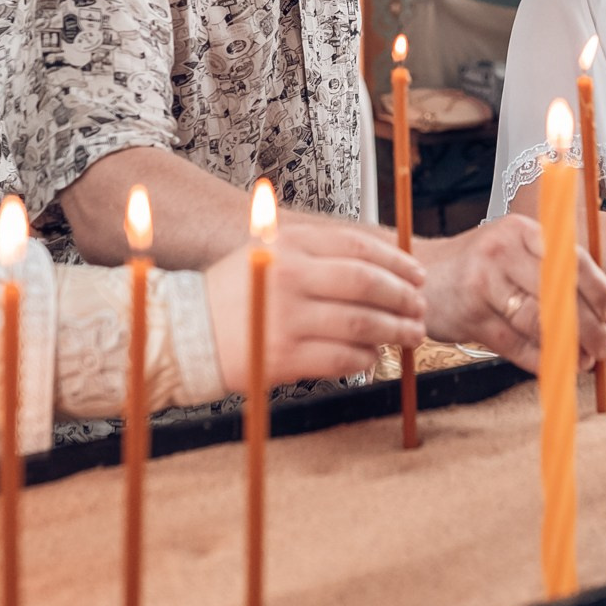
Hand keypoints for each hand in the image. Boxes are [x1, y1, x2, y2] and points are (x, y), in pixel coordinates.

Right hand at [204, 223, 425, 388]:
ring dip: (395, 330)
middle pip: (367, 284)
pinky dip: (365, 359)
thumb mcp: (267, 252)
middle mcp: (289, 277)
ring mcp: (287, 318)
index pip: (357, 247)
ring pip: (361, 323)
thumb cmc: (232, 294)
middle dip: (403, 297)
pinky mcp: (284, 357)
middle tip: (420, 308)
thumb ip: (314, 252)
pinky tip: (373, 357)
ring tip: (411, 335)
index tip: (416, 275)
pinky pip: (342, 358)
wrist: (185, 333)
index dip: (395, 261)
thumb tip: (377, 263)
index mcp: (288, 246)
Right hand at [415, 214, 605, 372]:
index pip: (567, 258)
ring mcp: (482, 282)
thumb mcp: (512, 250)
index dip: (596, 288)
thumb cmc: (479, 265)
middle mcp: (501, 250)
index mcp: (521, 230)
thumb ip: (550, 269)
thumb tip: (600, 309)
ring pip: (536, 320)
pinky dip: (538, 358)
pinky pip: (512, 343)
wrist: (420, 274)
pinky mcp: (469, 314)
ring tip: (585, 359)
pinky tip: (554, 366)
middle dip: (587, 325)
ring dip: (566, 346)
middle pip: (555, 293)